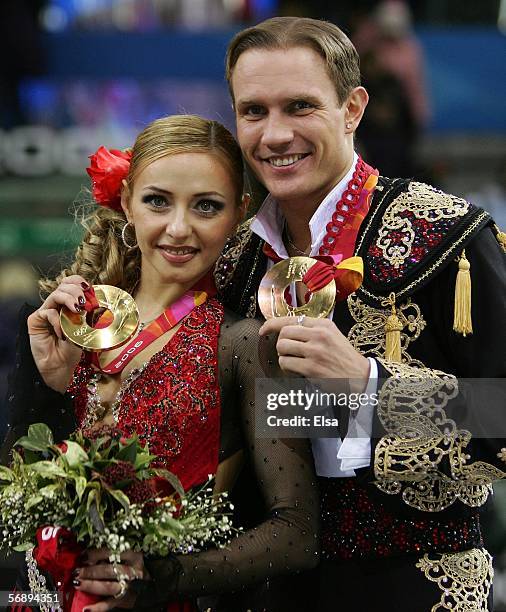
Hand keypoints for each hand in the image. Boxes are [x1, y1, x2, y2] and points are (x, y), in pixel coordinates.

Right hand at [27, 275, 85, 391]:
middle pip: (63, 286)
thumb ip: (89, 316)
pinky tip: (63, 332)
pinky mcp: (35, 320)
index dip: (78, 281)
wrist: (62, 367)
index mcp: (67, 304)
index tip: (89, 287)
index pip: (70, 283)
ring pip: (55, 295)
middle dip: (76, 290)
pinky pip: (47, 313)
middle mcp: (56, 305)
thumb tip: (102, 304)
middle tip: (85, 302)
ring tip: (78, 309)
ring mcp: (45, 312)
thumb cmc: (74, 349)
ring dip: (69, 298)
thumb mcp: (86, 329)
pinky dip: (58, 321)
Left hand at [74, 549, 147, 610]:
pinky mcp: (125, 600)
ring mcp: (129, 586)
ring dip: (91, 585)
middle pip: (109, 570)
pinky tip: (86, 608)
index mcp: (134, 556)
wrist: (149, 585)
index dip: (96, 554)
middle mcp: (132, 571)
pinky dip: (97, 607)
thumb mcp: (129, 556)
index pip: (113, 552)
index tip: (83, 555)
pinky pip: (109, 604)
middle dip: (90, 571)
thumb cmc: (133, 566)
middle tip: (77, 571)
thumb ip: (112, 555)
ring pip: (108, 586)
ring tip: (78, 584)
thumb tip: (87, 555)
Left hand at [259, 316, 369, 391]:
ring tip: (294, 361)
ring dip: (283, 356)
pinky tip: (297, 371)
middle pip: (284, 333)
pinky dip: (287, 368)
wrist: (361, 376)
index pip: (291, 319)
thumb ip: (313, 330)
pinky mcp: (312, 367)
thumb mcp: (333, 335)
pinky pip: (286, 363)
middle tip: (289, 352)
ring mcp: (315, 351)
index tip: (264, 329)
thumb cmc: (344, 357)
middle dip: (281, 344)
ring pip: (282, 347)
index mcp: (323, 324)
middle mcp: (319, 334)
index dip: (272, 324)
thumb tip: (287, 329)